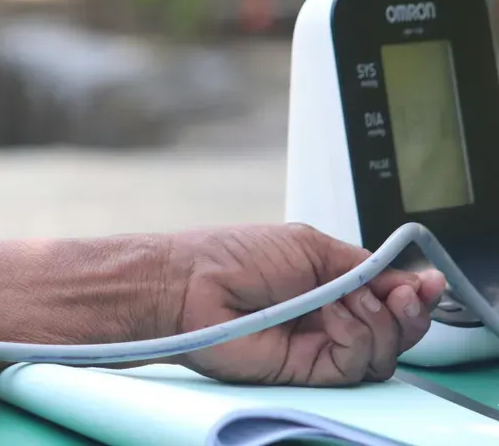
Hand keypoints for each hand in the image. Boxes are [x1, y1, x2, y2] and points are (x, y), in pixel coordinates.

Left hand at [163, 224, 445, 386]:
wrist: (190, 284)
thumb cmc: (231, 257)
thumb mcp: (309, 246)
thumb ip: (360, 265)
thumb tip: (406, 277)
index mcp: (329, 285)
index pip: (386, 298)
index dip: (413, 293)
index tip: (427, 283)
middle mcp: (328, 319)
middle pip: (394, 331)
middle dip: (409, 312)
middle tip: (404, 294)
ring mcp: (318, 347)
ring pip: (382, 352)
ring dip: (382, 323)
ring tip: (352, 299)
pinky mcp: (307, 371)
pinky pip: (355, 364)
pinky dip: (357, 336)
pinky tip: (336, 315)